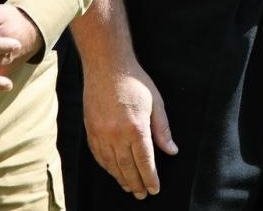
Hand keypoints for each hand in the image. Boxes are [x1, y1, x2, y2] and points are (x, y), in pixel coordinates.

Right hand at [84, 58, 176, 198]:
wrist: (107, 67)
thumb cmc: (135, 82)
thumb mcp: (156, 102)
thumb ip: (162, 130)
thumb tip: (171, 151)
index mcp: (137, 127)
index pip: (145, 161)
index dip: (150, 178)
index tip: (154, 189)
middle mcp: (117, 134)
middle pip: (127, 167)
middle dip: (136, 183)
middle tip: (141, 194)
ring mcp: (101, 133)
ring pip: (111, 164)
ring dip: (121, 178)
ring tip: (129, 187)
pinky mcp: (90, 130)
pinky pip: (98, 155)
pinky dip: (107, 167)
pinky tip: (113, 172)